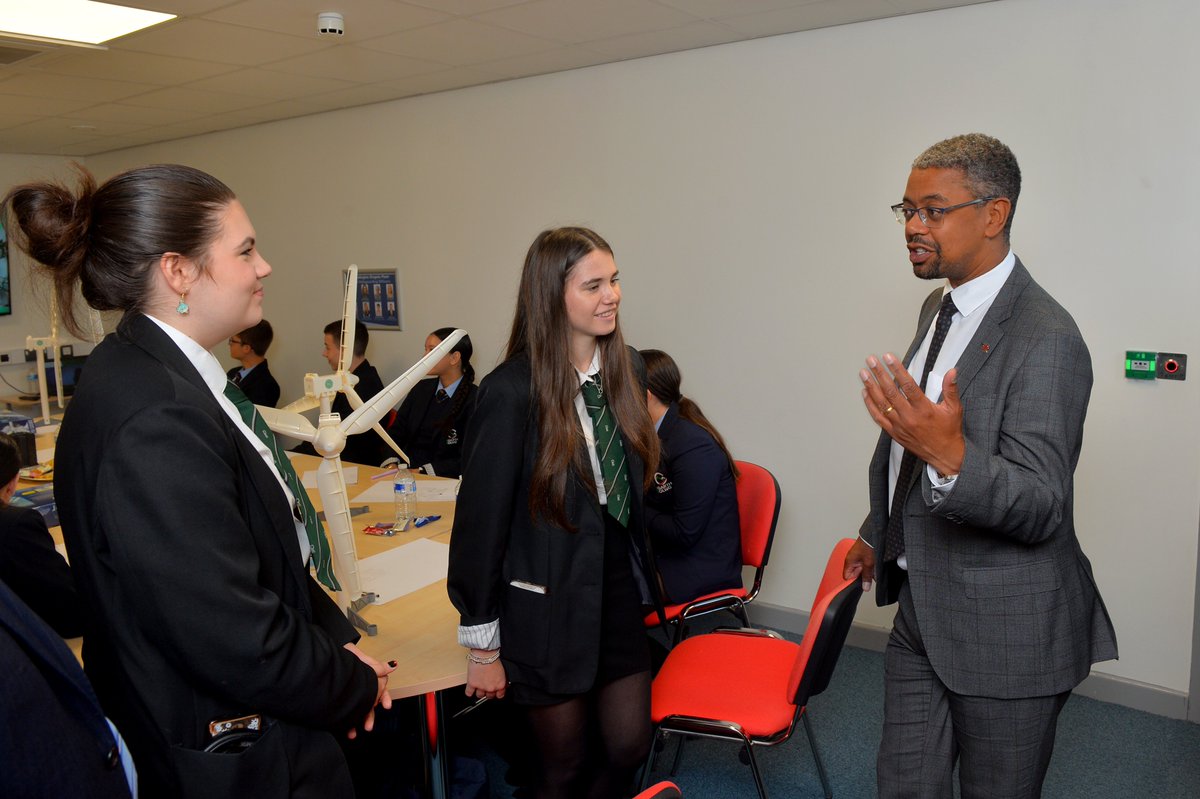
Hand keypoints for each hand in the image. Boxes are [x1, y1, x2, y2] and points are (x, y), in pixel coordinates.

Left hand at [343, 642, 394, 738]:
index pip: (381, 690)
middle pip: (368, 705)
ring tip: (353, 733)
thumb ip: (377, 666)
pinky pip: (345, 713)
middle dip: (369, 717)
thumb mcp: (361, 659)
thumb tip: (393, 666)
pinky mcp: (342, 700)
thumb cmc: (344, 657)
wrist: (326, 661)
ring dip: (356, 723)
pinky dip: (345, 723)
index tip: (387, 706)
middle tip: (368, 726)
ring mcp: (352, 695)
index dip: (384, 698)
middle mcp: (362, 689)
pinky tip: (344, 729)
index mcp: (370, 680)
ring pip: (357, 711)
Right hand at [465, 652, 506, 700]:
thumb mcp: (502, 670)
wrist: (484, 653)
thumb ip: (501, 679)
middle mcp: (491, 688)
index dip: (497, 693)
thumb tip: (502, 684)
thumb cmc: (493, 658)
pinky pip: (469, 693)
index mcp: (500, 684)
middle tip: (486, 685)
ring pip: (480, 695)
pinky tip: (471, 689)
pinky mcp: (472, 684)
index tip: (495, 691)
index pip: (500, 695)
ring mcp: (481, 687)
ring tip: (479, 684)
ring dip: (479, 691)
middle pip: (489, 696)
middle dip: (488, 691)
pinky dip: (469, 691)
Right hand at [843, 537, 875, 591]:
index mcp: (849, 561)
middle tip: (870, 577)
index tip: (861, 585)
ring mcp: (859, 558)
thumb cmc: (868, 544)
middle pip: (856, 574)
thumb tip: (865, 587)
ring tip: (875, 571)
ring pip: (863, 570)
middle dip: (864, 577)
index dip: (853, 582)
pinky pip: (867, 565)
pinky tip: (877, 569)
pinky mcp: (865, 556)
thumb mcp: (868, 563)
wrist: (875, 534)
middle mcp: (853, 560)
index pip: (847, 577)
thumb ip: (866, 576)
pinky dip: (872, 568)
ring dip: (869, 572)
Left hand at [860, 354, 964, 477]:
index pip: (907, 385)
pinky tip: (865, 392)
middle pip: (890, 392)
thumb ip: (951, 389)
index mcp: (924, 409)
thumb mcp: (954, 409)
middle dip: (879, 374)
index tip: (889, 357)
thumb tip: (952, 371)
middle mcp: (909, 417)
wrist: (944, 455)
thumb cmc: (949, 431)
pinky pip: (878, 417)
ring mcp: (899, 426)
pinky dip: (870, 404)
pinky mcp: (894, 433)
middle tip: (871, 361)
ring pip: (881, 404)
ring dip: (871, 387)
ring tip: (863, 373)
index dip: (897, 370)